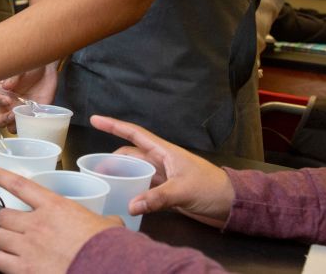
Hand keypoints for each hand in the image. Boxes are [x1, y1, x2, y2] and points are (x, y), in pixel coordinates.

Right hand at [0, 63, 58, 129]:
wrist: (45, 69)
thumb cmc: (28, 67)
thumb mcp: (20, 69)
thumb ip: (13, 77)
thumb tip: (6, 86)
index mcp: (1, 93)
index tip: (8, 99)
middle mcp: (8, 105)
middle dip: (4, 120)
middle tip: (13, 114)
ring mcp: (20, 112)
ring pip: (12, 127)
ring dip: (16, 125)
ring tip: (24, 118)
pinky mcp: (33, 115)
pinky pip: (29, 125)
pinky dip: (31, 126)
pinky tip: (36, 119)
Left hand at [0, 164, 121, 273]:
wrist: (106, 269)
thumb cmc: (108, 248)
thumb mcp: (107, 226)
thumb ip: (102, 220)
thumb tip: (112, 222)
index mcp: (55, 207)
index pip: (20, 185)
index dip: (0, 175)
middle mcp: (36, 224)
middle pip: (3, 215)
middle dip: (7, 222)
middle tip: (16, 228)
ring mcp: (27, 247)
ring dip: (4, 241)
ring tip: (13, 247)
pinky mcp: (23, 270)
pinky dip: (3, 262)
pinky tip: (12, 264)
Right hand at [89, 115, 233, 226]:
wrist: (232, 204)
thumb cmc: (212, 188)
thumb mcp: (183, 190)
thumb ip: (157, 198)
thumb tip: (130, 205)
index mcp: (165, 152)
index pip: (134, 134)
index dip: (114, 125)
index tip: (95, 119)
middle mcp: (161, 161)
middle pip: (130, 156)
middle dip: (111, 159)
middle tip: (93, 169)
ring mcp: (163, 177)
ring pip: (135, 173)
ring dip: (121, 177)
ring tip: (103, 184)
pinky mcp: (166, 192)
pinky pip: (143, 189)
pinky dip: (133, 193)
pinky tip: (124, 201)